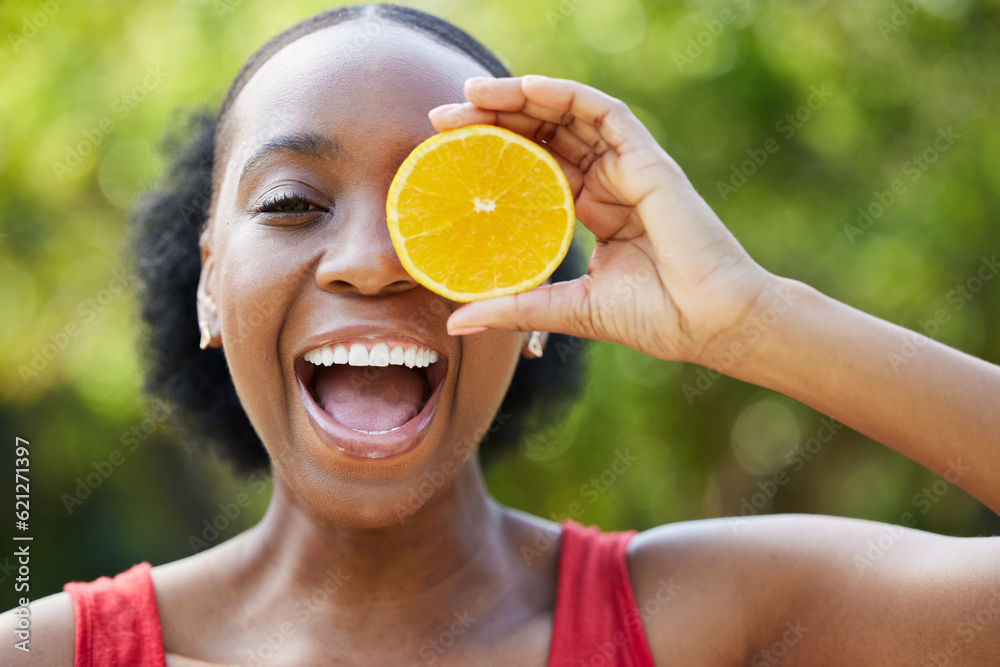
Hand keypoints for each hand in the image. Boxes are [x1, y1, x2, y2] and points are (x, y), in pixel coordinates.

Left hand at [430, 75, 771, 363]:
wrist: (711, 323)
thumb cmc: (655, 318)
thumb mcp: (566, 309)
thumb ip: (513, 308)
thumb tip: (455, 323)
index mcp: (592, 212)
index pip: (533, 169)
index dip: (491, 155)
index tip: (445, 152)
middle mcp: (607, 184)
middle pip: (543, 137)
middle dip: (493, 120)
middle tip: (442, 119)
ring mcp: (628, 169)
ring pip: (568, 116)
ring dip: (519, 98)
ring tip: (471, 94)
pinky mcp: (648, 160)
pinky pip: (604, 112)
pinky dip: (566, 94)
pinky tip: (527, 88)